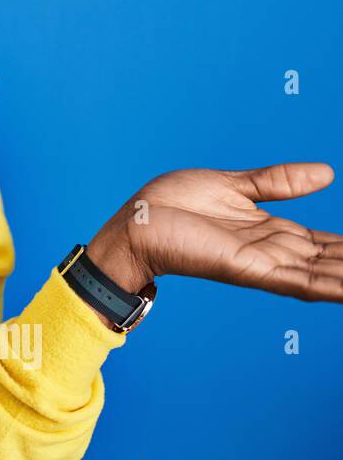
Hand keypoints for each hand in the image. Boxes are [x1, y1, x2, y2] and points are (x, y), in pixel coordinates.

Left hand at [87, 162, 342, 307]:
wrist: (137, 219)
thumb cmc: (175, 204)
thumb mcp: (237, 184)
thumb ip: (280, 182)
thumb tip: (328, 173)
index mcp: (273, 231)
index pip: (330, 246)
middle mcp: (274, 252)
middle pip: (335, 263)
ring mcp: (264, 263)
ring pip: (326, 276)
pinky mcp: (247, 269)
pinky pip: (298, 281)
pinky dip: (331, 286)